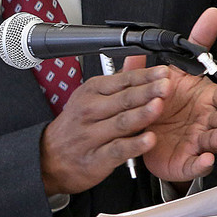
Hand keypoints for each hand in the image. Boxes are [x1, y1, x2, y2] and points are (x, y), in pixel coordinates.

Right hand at [38, 7, 216, 194]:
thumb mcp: (90, 96)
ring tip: (159, 106)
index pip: (123, 81)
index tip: (163, 72)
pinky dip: (134, 145)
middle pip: (124, 99)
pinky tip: (149, 140)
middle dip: (147, 91)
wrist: (50, 156)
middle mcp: (92, 110)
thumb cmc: (76, 125)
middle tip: (166, 85)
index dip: (145, 76)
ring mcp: (93, 134)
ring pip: (122, 122)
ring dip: (142, 114)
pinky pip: (118, 149)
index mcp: (92, 91)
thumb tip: (137, 59)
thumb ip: (118, 82)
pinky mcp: (97, 158)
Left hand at [121, 7, 216, 185]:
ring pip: (216, 140)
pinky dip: (203, 163)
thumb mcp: (173, 69)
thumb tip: (212, 16)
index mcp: (205, 98)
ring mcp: (198, 141)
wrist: (144, 135)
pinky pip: (197, 164)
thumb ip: (191, 45)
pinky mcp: (187, 160)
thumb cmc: (164, 103)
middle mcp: (206, 120)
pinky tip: (205, 159)